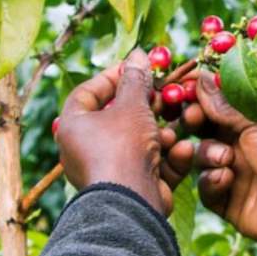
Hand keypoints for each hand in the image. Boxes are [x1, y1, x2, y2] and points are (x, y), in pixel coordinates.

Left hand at [57, 49, 193, 216]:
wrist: (131, 201)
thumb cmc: (122, 147)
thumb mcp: (132, 106)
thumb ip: (136, 80)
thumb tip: (138, 55)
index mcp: (75, 127)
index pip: (88, 93)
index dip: (112, 77)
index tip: (135, 67)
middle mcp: (88, 149)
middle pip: (119, 119)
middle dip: (146, 107)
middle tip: (164, 95)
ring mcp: (112, 170)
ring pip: (140, 143)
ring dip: (161, 134)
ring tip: (172, 129)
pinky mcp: (134, 187)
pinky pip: (152, 165)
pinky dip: (168, 157)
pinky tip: (181, 150)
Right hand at [184, 71, 256, 246]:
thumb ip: (224, 105)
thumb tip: (201, 78)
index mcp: (253, 124)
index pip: (219, 108)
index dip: (201, 99)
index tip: (186, 89)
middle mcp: (242, 148)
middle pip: (205, 131)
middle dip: (196, 123)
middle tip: (193, 117)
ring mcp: (234, 175)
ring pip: (202, 159)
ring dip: (208, 155)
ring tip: (226, 159)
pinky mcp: (227, 202)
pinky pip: (206, 188)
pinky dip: (212, 181)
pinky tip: (227, 179)